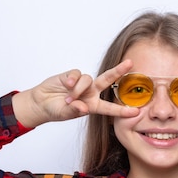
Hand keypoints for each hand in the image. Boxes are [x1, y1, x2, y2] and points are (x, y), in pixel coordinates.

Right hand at [13, 60, 138, 127]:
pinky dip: (72, 80)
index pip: (110, 108)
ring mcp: (82, 83)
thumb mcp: (65, 114)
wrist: (41, 103)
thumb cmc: (55, 110)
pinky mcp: (72, 75)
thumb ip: (75, 111)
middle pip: (107, 80)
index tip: (136, 112)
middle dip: (119, 71)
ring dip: (79, 89)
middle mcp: (90, 92)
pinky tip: (66, 86)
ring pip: (88, 79)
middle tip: (130, 63)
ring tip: (68, 98)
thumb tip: (84, 107)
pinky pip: (77, 74)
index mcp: (93, 105)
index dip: (122, 110)